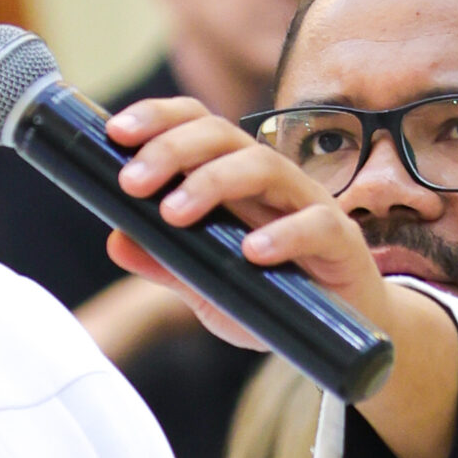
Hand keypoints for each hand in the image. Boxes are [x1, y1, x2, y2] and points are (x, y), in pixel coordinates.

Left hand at [103, 98, 457, 457]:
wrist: (340, 337)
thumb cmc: (274, 297)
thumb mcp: (209, 286)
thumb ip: (167, 263)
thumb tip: (116, 241)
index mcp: (235, 180)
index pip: (198, 125)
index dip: (159, 120)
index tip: (116, 134)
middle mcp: (270, 181)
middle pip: (223, 135)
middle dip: (172, 149)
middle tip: (132, 181)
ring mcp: (308, 205)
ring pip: (265, 166)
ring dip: (213, 181)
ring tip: (174, 212)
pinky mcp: (341, 241)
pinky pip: (316, 225)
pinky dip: (283, 234)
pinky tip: (251, 251)